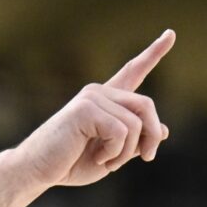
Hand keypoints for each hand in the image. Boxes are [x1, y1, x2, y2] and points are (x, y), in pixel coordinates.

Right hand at [14, 29, 174, 187]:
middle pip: (146, 105)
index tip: (171, 34)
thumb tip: (165, 131)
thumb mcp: (111, 155)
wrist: (35, 171)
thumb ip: (134, 142)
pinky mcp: (85, 109)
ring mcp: (90, 98)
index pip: (132, 71)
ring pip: (136, 122)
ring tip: (108, 162)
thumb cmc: (68, 165)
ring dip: (128, 151)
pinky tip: (99, 158)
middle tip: (147, 157)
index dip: (154, 53)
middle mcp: (98, 92)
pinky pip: (121, 131)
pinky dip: (115, 152)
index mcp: (104, 101)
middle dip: (153, 135)